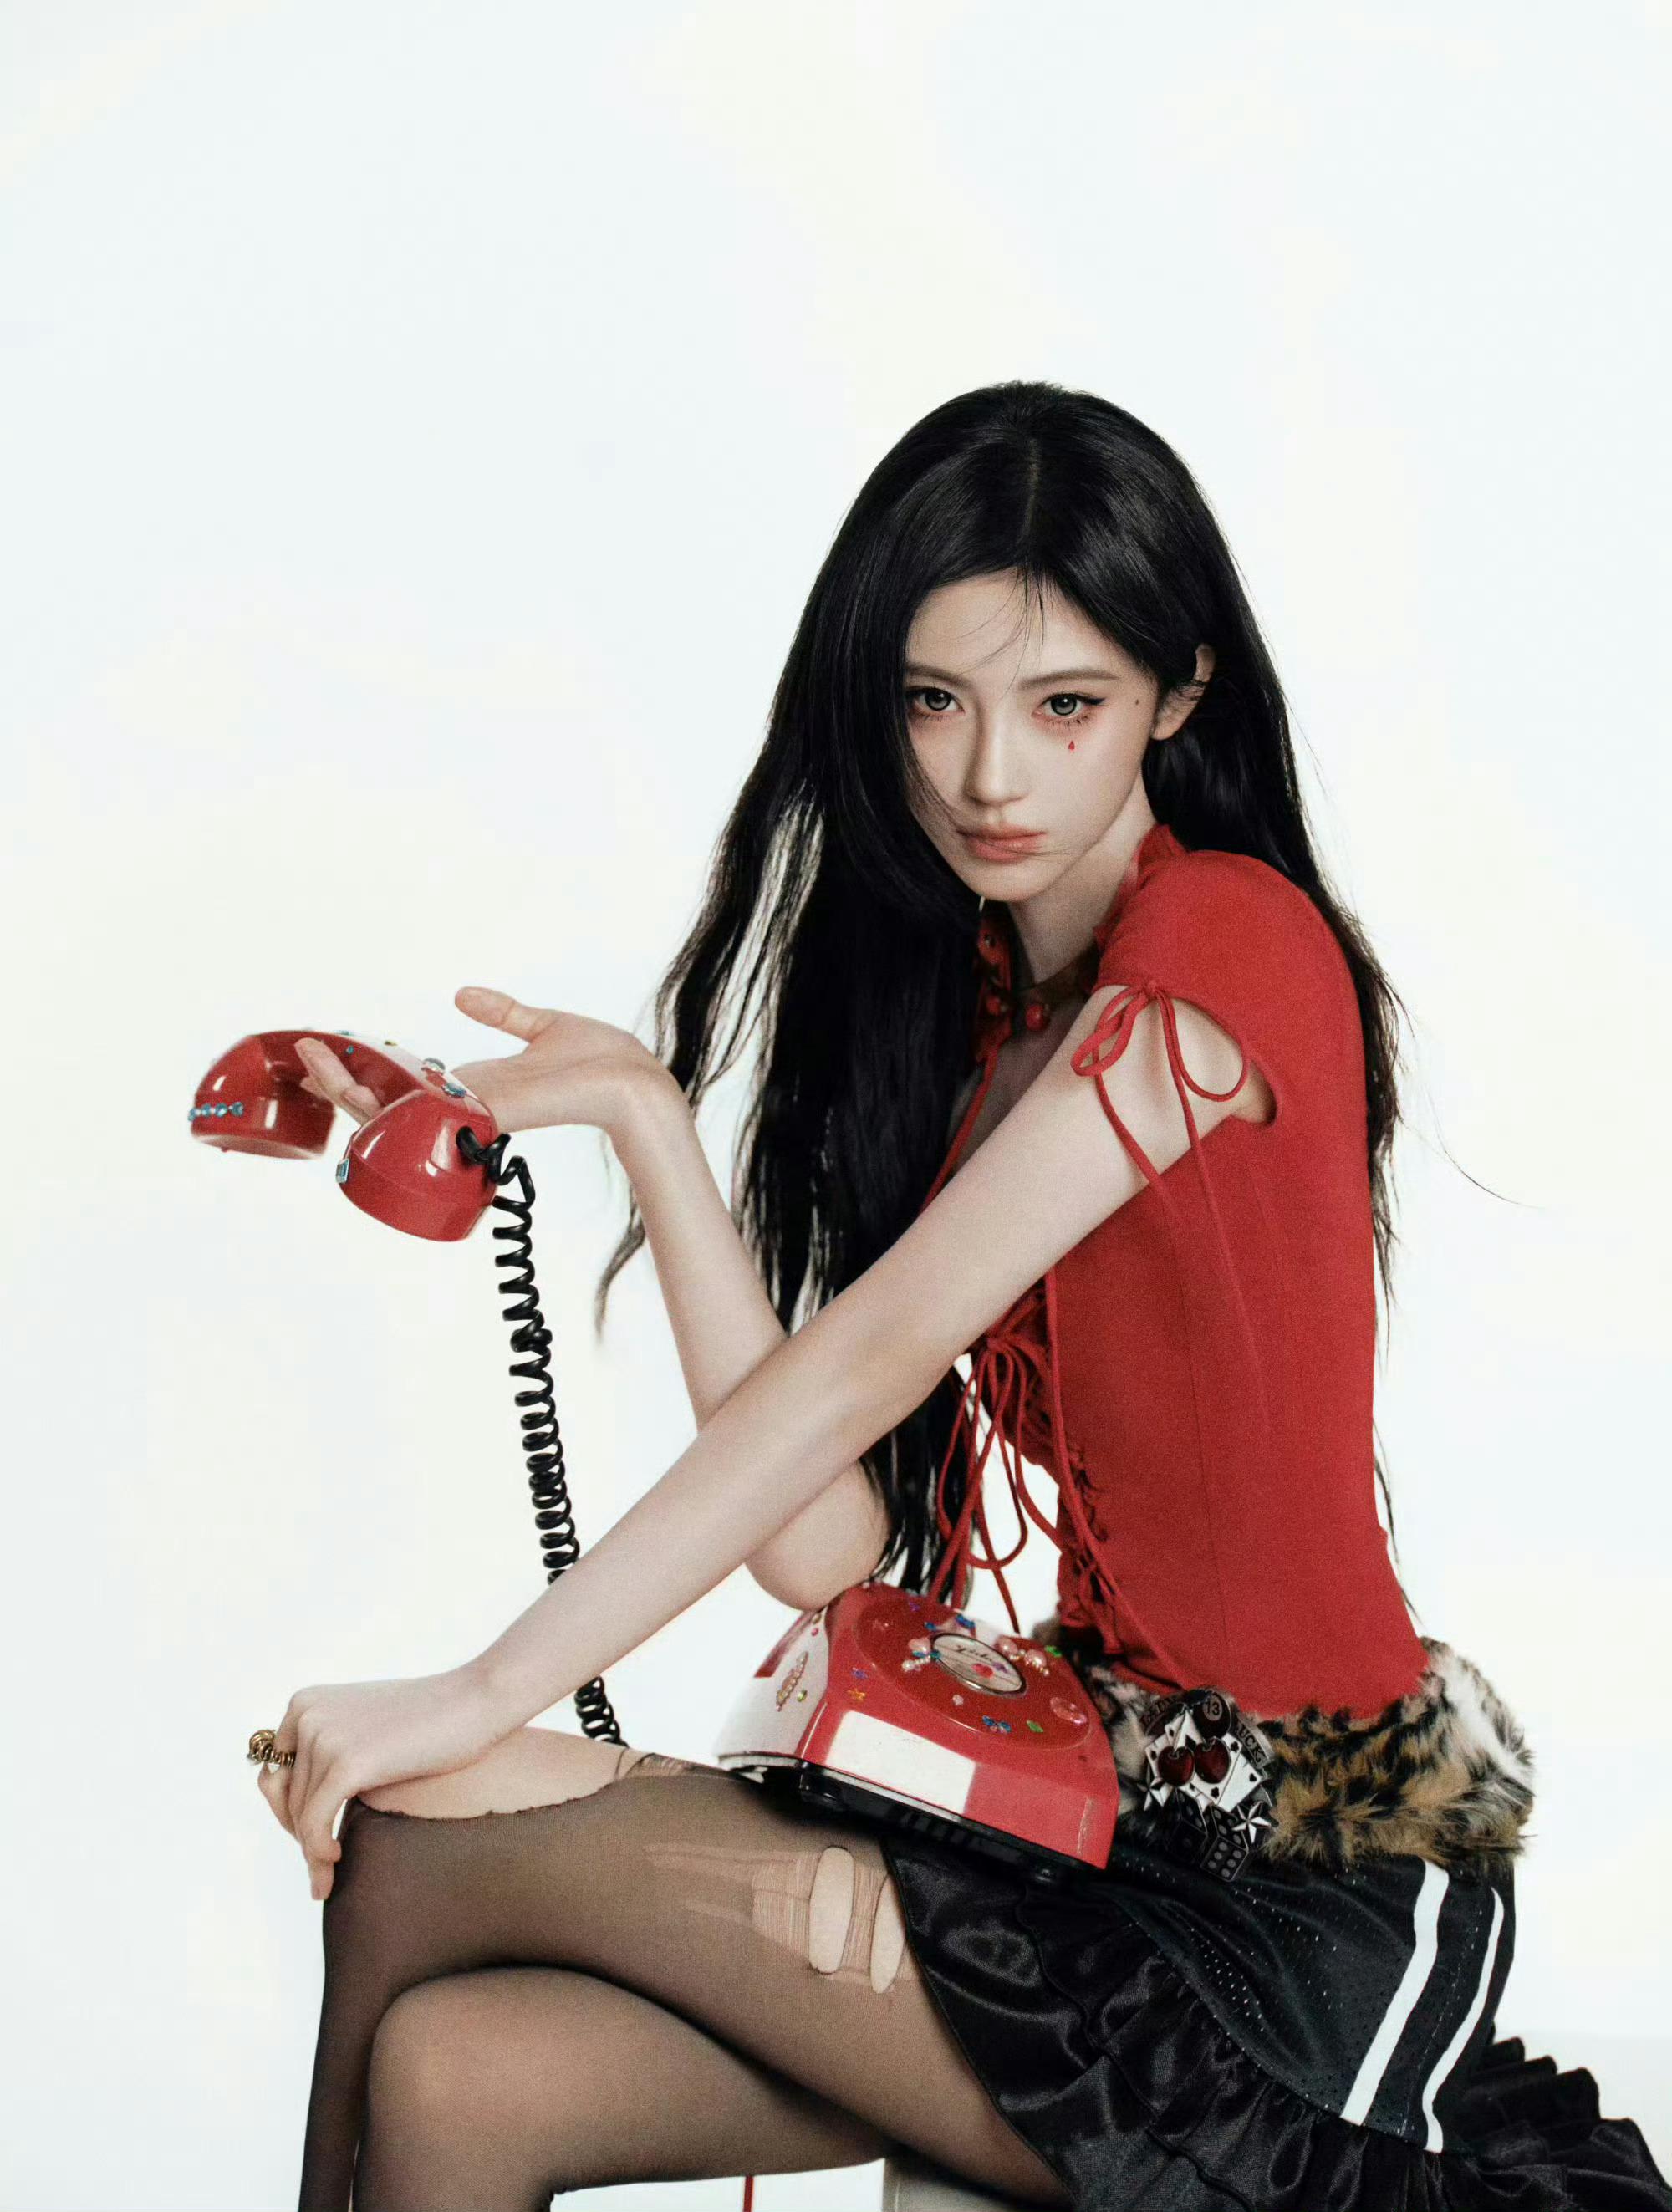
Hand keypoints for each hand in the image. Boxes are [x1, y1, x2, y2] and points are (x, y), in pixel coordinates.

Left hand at [257, 1666, 504, 1899]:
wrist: (475, 1702)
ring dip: (311, 1852)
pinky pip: (314, 1823)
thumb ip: (323, 1748)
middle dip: (300, 1833)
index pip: (275, 1770)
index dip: (290, 1806)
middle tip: (321, 1866)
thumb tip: (270, 1789)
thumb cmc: (427, 1719)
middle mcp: (306, 1715)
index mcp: (305, 1702)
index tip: (312, 1833)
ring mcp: (324, 1737)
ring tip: (327, 1877)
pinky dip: (318, 1851)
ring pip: (299, 1815)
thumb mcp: (362, 1727)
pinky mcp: (347, 1763)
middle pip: (285, 1795)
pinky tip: (337, 1860)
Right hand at [294, 988, 673, 1144]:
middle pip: (384, 1109)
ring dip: (351, 1095)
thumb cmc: (599, 1062)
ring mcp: (475, 1113)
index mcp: (472, 1087)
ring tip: (319, 1066)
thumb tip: (463, 994)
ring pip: (396, 1117)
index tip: (331, 1048)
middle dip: (339, 1085)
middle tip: (309, 1055)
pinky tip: (356, 1088)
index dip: (362, 1075)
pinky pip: (432, 1116)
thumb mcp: (541, 1026)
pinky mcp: (493, 1112)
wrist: (636, 1082)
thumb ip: (503, 1012)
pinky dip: (393, 1108)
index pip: (403, 1090)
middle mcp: (466, 1105)